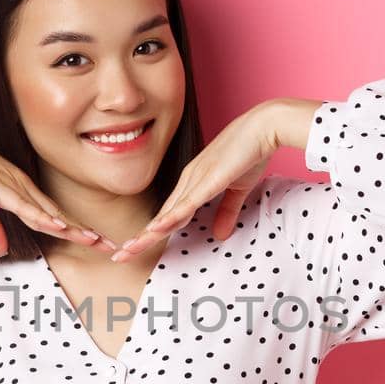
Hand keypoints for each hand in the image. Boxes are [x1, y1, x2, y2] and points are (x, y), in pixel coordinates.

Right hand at [0, 122, 113, 256]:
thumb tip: (2, 250)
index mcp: (22, 191)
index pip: (54, 216)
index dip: (75, 230)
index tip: (96, 242)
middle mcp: (23, 187)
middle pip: (58, 215)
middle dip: (83, 232)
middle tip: (109, 246)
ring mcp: (12, 185)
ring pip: (47, 212)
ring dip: (70, 228)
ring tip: (93, 240)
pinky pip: (23, 205)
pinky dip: (41, 216)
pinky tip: (58, 226)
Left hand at [111, 98, 317, 262]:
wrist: (263, 127)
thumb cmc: (250, 152)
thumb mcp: (237, 189)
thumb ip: (227, 211)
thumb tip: (220, 234)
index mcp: (193, 183)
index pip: (168, 215)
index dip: (152, 233)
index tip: (136, 248)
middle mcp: (188, 181)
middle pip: (161, 217)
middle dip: (140, 239)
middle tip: (121, 256)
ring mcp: (195, 179)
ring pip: (167, 214)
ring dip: (147, 234)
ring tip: (128, 251)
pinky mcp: (208, 180)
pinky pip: (186, 203)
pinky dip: (170, 218)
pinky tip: (155, 230)